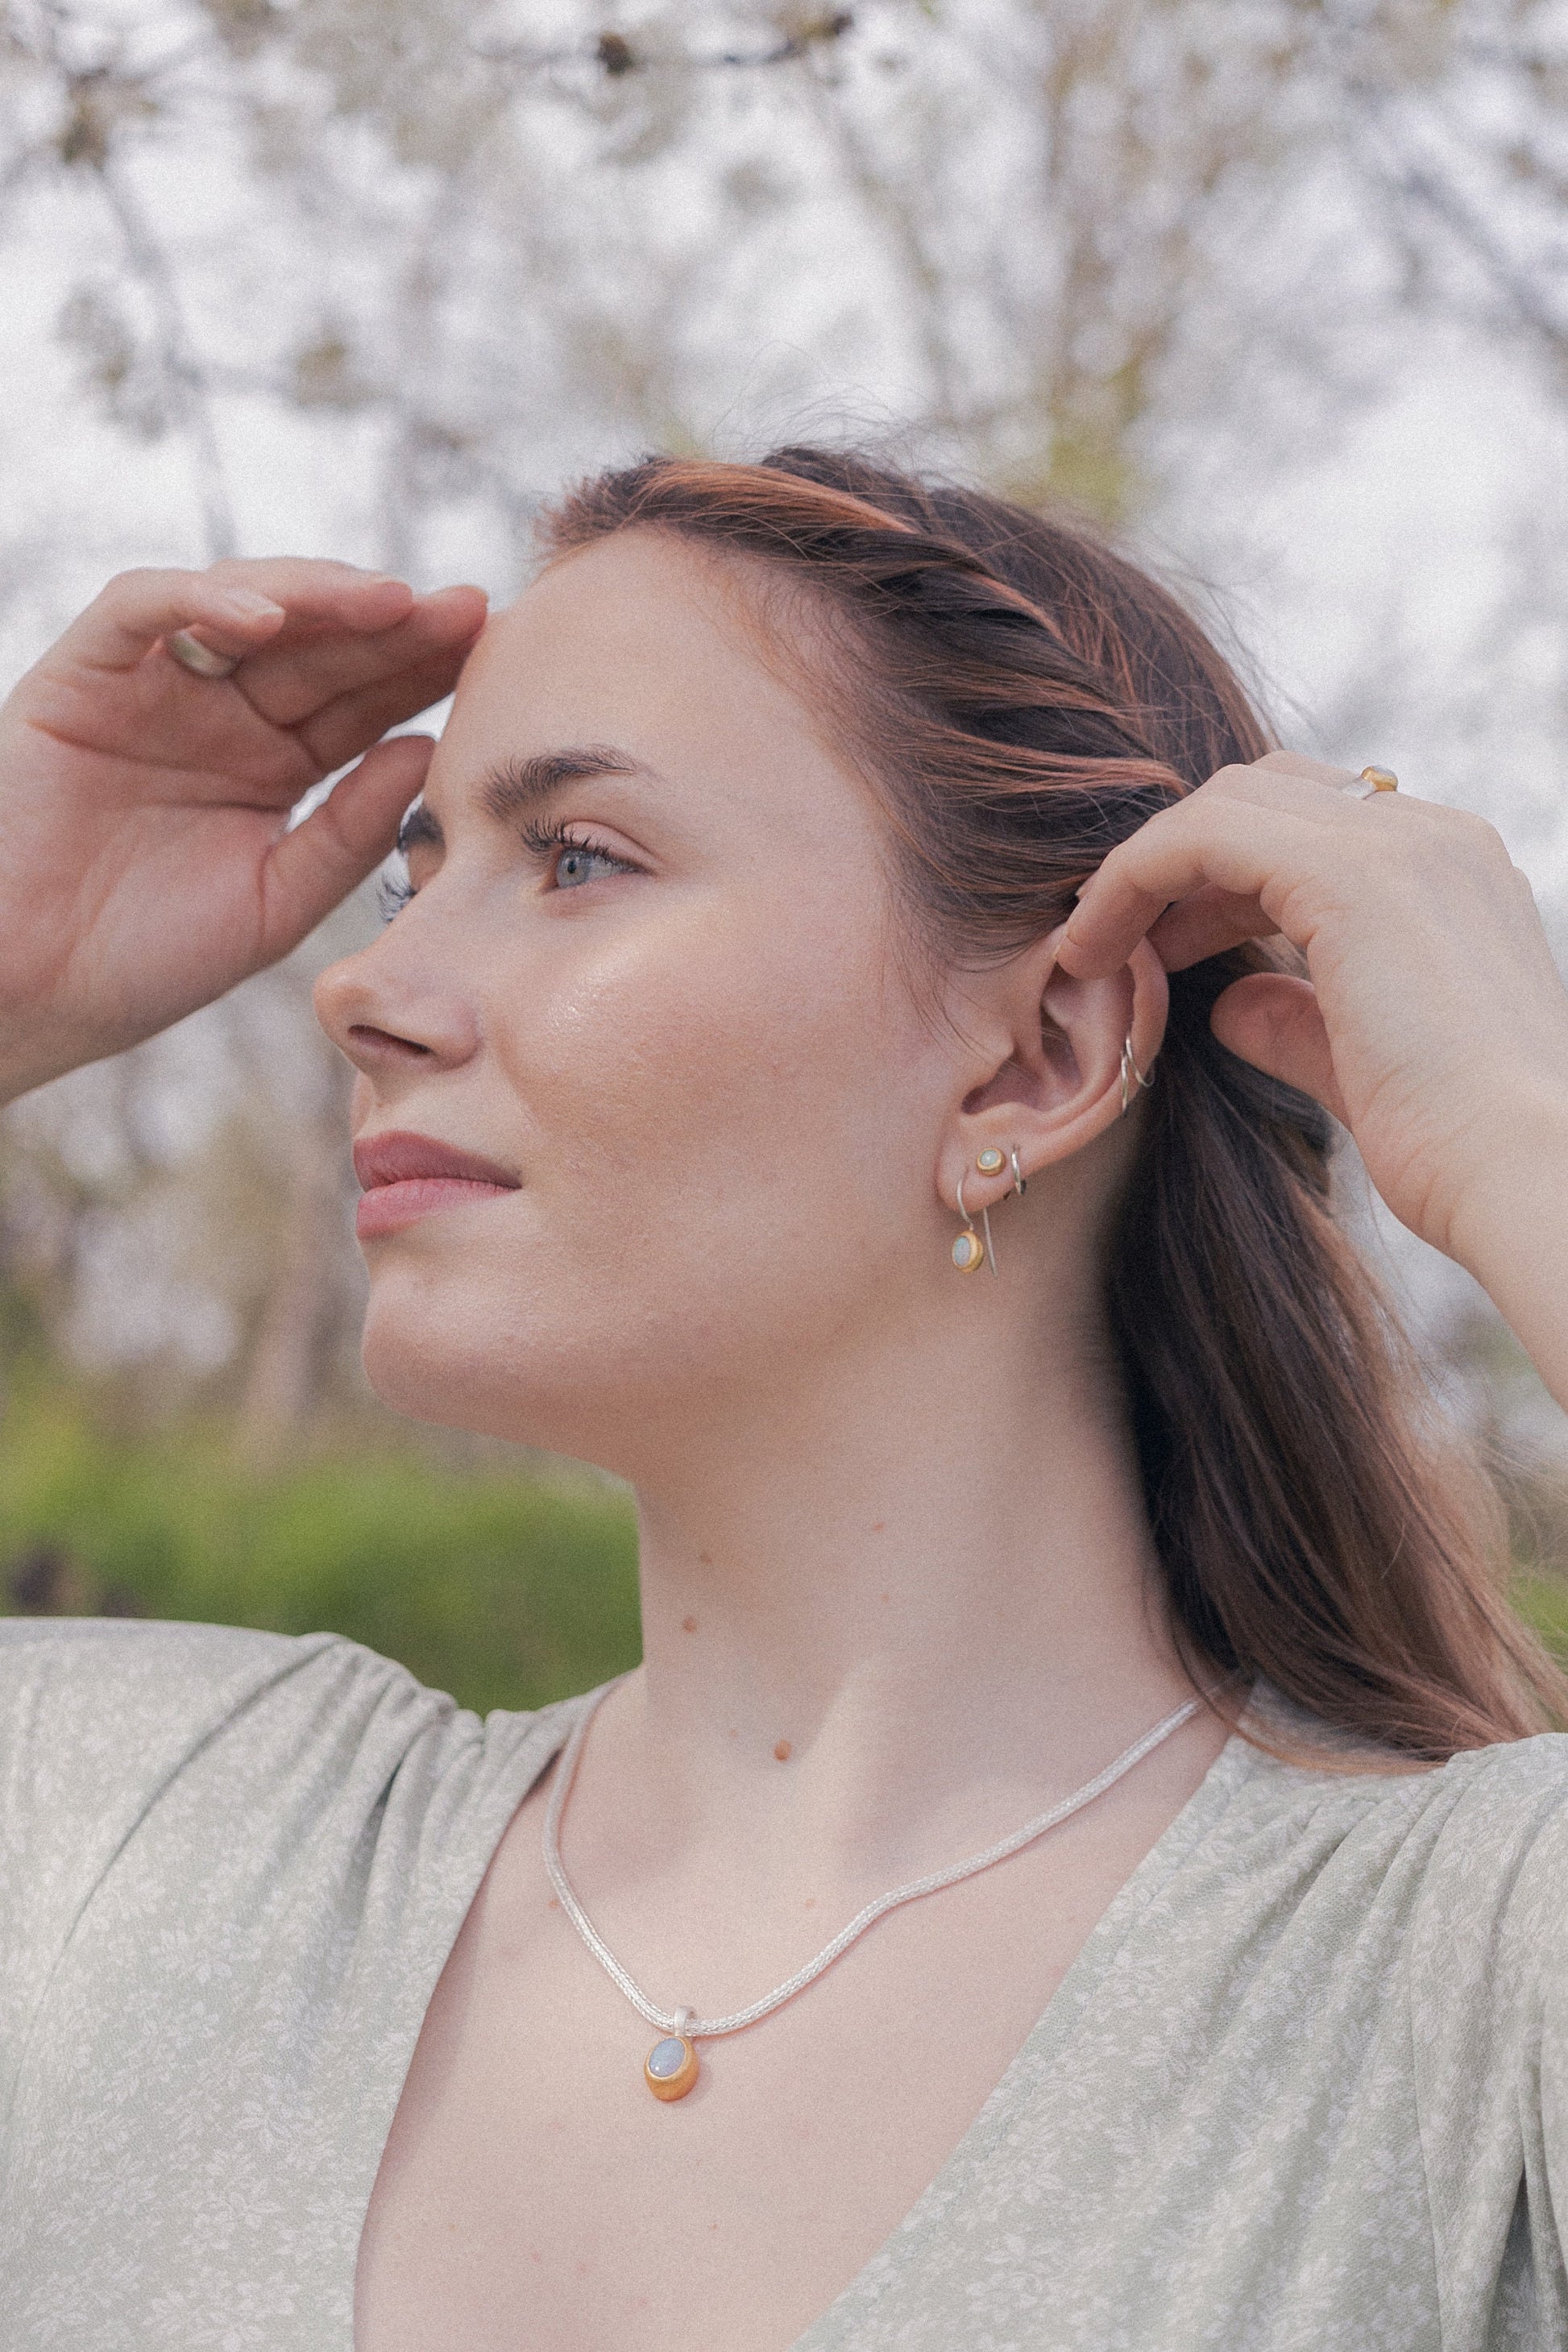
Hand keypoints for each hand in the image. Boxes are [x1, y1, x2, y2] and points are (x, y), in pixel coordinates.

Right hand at [0, 557, 487, 1099]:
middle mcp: (219, 714)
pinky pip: (143, 609)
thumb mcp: (276, 901)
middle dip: (396, 623)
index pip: (366, 700)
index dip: (429, 673)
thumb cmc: (140, 963)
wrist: (21, 995)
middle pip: (322, 644)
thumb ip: (351, 830)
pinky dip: (203, 600)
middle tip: (472, 608)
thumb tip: (432, 753)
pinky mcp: (80, 678)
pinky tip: (269, 618)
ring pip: (245, 605)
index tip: (503, 657)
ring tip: (392, 602)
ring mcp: (152, 689)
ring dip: (320, 595)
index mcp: (274, 766)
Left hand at [1057, 751, 1567, 1269]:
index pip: (1311, 826)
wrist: (1522, 1180)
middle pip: (1265, 791)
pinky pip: (1206, 834)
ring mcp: (1400, 844)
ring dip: (1145, 865)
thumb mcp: (1360, 1069)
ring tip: (1088, 946)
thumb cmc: (1458, 1149)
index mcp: (1449, 873)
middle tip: (1116, 940)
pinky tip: (1095, 944)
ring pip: (1229, 799)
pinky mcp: (1353, 875)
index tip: (1160, 948)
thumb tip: (1230, 1005)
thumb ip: (1296, 1022)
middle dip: (1179, 858)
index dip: (1218, 879)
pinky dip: (1137, 875)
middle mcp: (1433, 837)